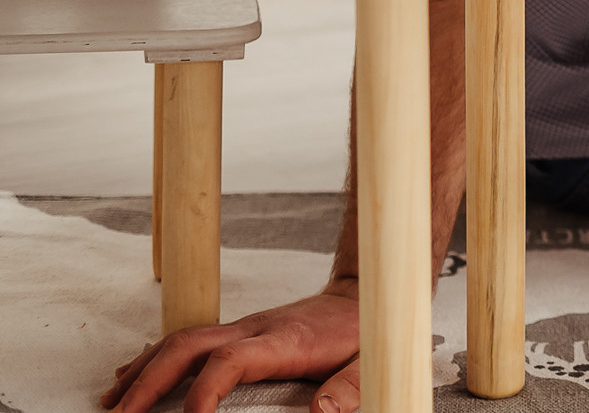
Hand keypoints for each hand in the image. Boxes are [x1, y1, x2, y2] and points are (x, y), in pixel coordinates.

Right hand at [105, 287, 361, 412]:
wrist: (364, 293)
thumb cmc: (364, 332)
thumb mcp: (369, 361)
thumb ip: (351, 388)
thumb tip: (323, 412)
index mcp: (284, 342)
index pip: (230, 361)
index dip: (204, 393)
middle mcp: (255, 329)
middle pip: (188, 345)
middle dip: (148, 381)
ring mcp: (244, 327)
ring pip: (181, 340)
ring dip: (144, 370)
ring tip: (112, 402)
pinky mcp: (240, 331)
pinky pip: (190, 340)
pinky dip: (156, 359)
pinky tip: (133, 376)